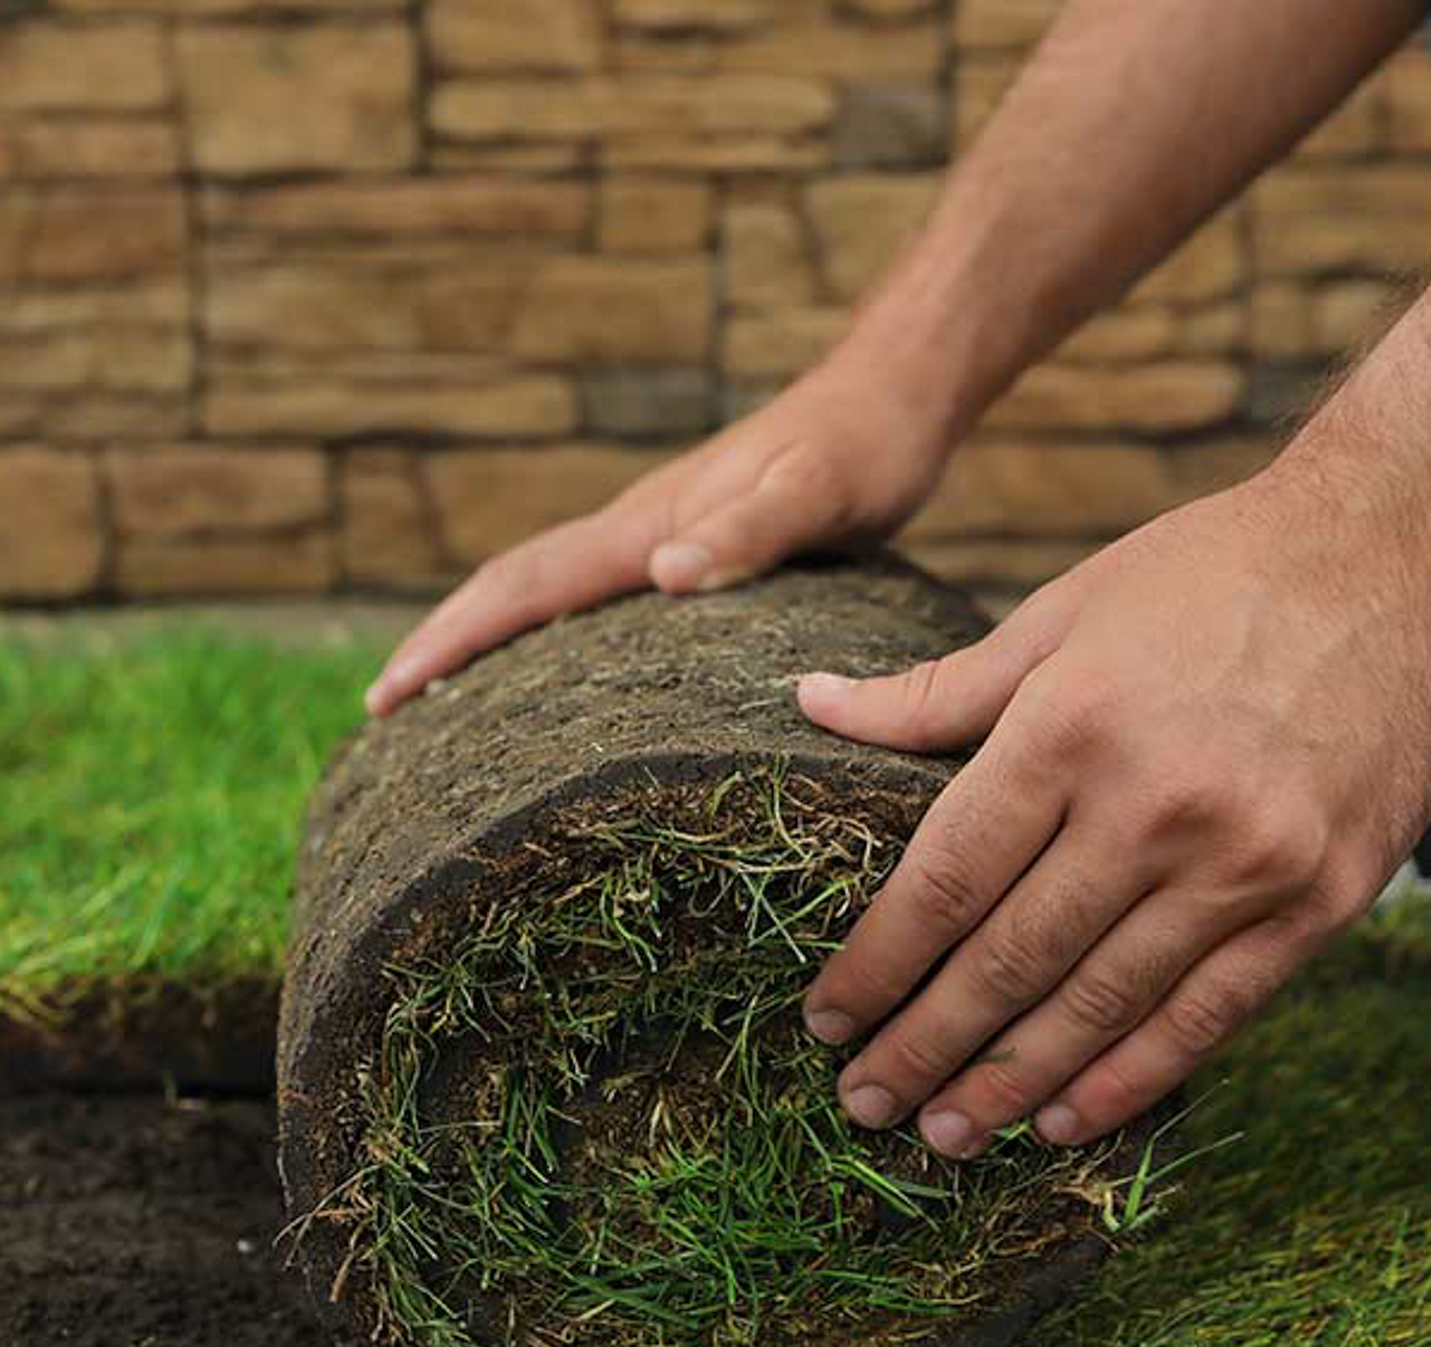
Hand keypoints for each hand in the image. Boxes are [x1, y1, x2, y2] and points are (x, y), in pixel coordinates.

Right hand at [365, 362, 947, 714]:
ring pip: (547, 590)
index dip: (450, 638)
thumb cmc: (863, 449)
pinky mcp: (689, 543)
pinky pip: (593, 595)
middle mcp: (638, 528)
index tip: (385, 695)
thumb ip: (749, 532)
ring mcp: (658, 533)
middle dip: (442, 644)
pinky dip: (548, 630)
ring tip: (442, 701)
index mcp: (649, 525)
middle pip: (514, 586)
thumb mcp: (820, 495)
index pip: (526, 585)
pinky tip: (558, 668)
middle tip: (383, 711)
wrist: (889, 392)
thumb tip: (663, 576)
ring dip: (484, 637)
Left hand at [797, 466, 1430, 1153]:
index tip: (828, 1017)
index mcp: (1071, 728)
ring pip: (1100, 1004)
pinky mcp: (1318, 901)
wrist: (1395, 558)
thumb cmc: (1210, 575)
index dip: (878, 962)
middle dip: (925, 1042)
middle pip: (1011, 958)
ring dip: (1011, 1081)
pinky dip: (1130, 1077)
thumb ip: (934, 691)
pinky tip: (1065, 1119)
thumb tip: (811, 704)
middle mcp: (1154, 806)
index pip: (947, 878)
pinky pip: (1208, 1015)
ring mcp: (1245, 863)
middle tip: (864, 1100)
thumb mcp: (1058, 612)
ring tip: (944, 1132)